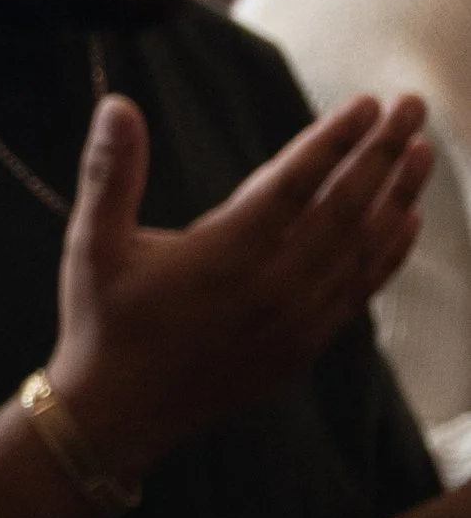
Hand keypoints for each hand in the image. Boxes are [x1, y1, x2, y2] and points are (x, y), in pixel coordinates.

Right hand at [51, 88, 430, 487]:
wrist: (118, 415)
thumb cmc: (102, 321)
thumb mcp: (94, 243)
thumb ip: (111, 172)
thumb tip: (116, 104)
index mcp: (224, 253)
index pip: (297, 183)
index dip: (335, 139)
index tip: (367, 102)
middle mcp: (272, 286)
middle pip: (346, 208)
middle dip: (383, 153)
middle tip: (412, 106)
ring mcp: (294, 320)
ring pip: (362, 249)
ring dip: (397, 197)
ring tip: (424, 152)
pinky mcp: (302, 346)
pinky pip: (359, 291)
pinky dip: (389, 253)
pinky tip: (406, 222)